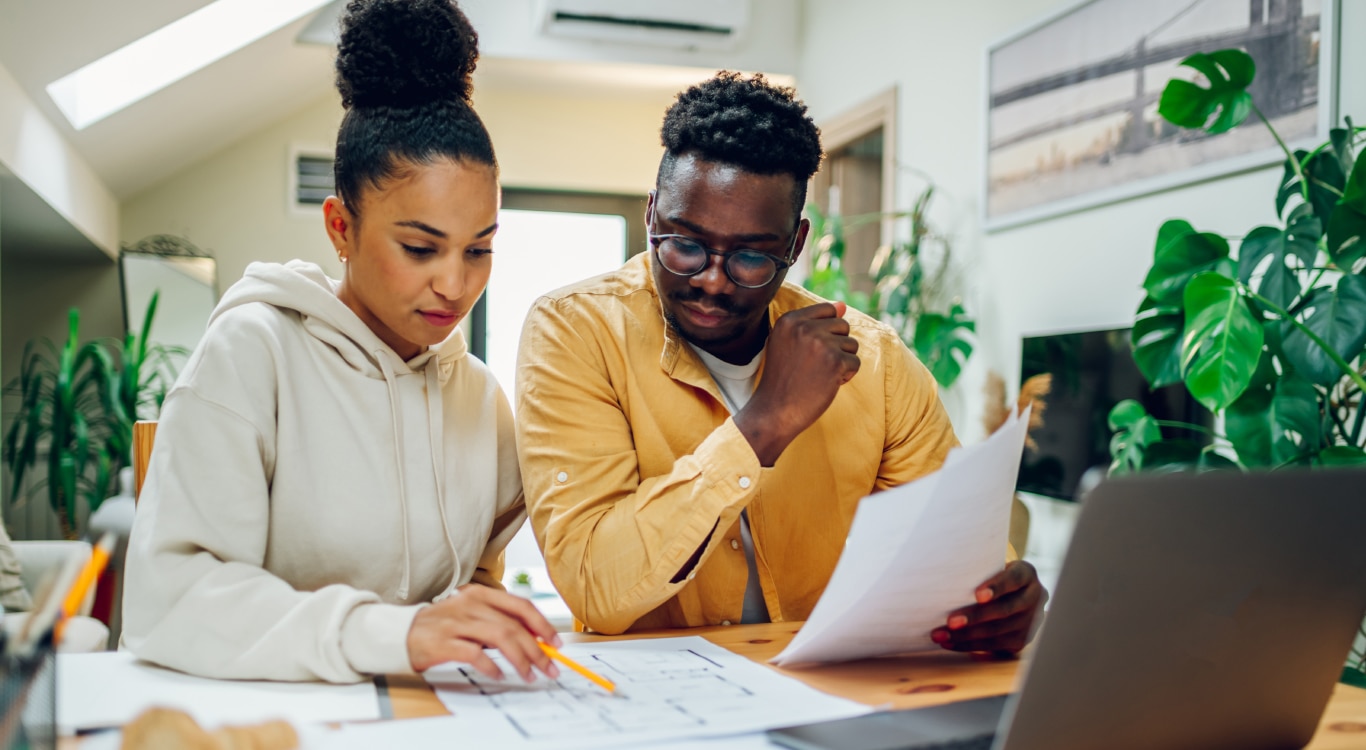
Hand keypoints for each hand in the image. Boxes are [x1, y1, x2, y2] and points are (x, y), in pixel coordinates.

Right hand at [406, 584, 562, 680]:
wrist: (402, 632)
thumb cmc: (443, 626)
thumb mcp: (472, 615)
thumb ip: (499, 621)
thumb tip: (535, 639)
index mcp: (480, 594)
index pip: (520, 605)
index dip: (542, 624)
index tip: (556, 642)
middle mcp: (470, 605)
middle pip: (513, 625)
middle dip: (537, 649)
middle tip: (549, 667)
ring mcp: (456, 622)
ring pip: (499, 638)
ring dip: (520, 659)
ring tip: (530, 675)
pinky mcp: (442, 642)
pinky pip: (474, 654)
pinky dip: (491, 665)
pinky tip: (500, 675)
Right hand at [735, 301, 859, 465]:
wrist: (775, 411)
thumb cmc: (783, 379)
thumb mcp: (789, 343)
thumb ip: (814, 322)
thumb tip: (843, 304)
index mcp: (790, 319)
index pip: (828, 309)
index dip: (827, 331)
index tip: (812, 350)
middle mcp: (804, 327)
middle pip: (842, 326)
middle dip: (836, 346)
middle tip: (815, 366)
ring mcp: (821, 343)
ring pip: (852, 344)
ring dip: (842, 361)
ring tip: (820, 375)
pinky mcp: (835, 361)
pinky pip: (855, 362)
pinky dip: (846, 376)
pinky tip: (826, 384)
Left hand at [931, 561, 1046, 654]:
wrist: (1012, 593)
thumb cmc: (991, 576)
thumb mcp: (991, 567)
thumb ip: (977, 571)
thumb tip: (942, 578)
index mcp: (1026, 574)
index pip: (1013, 579)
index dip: (996, 587)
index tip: (978, 595)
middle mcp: (1035, 597)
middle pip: (1004, 609)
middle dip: (975, 618)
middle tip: (950, 622)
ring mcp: (1031, 621)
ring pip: (998, 631)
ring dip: (966, 636)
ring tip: (941, 636)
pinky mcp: (1022, 640)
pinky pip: (994, 645)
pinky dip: (970, 645)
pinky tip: (951, 643)